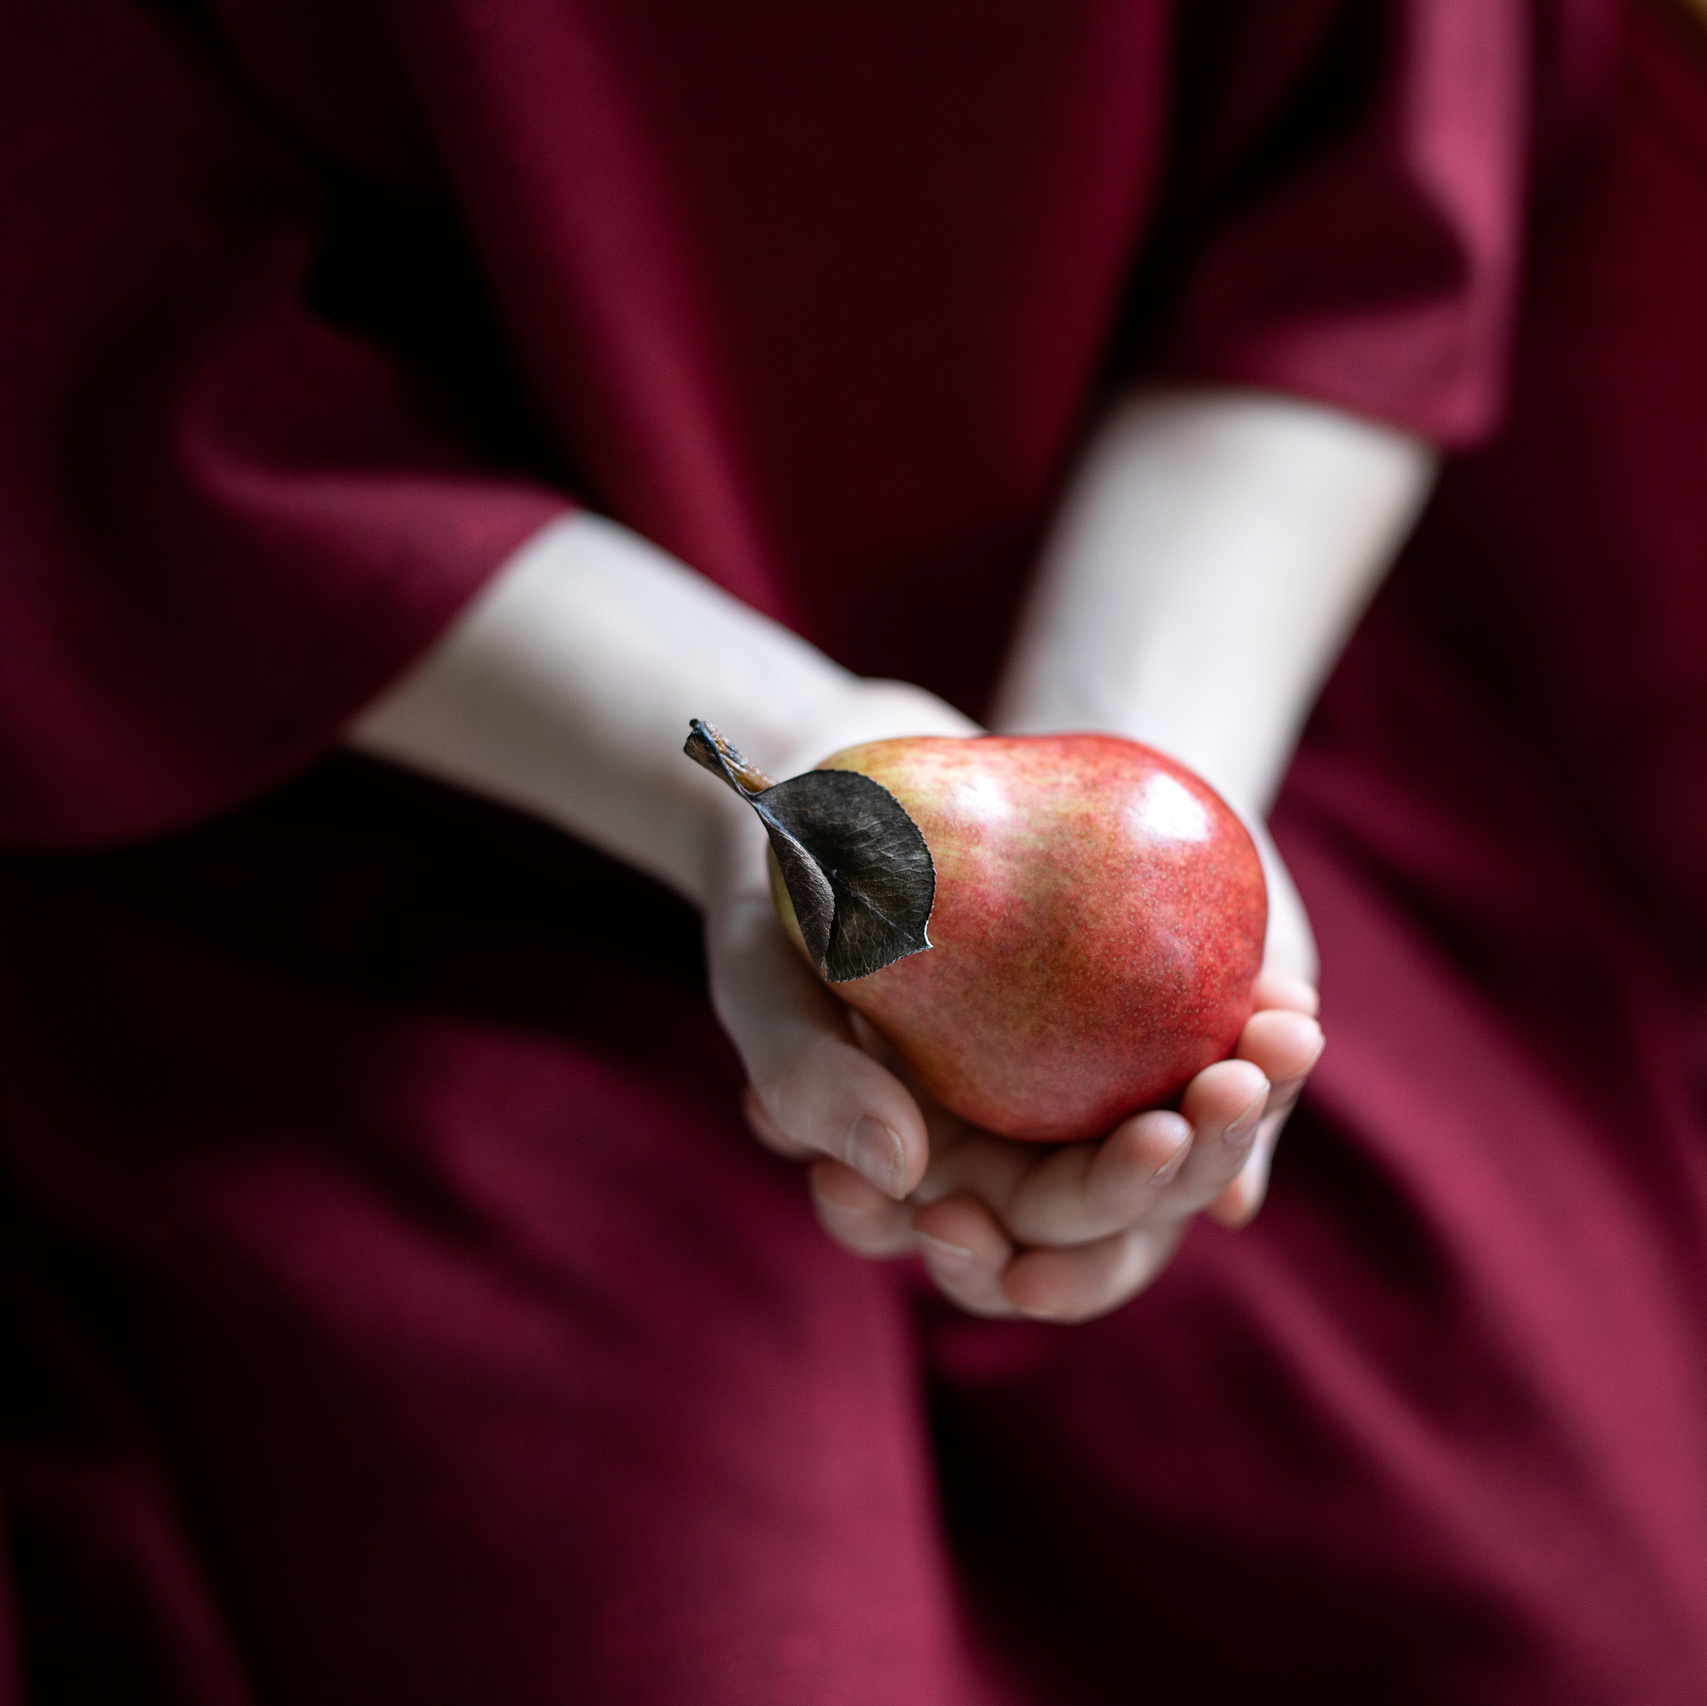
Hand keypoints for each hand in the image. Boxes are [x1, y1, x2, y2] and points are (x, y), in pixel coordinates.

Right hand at [708, 686, 1323, 1321]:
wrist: (845, 782)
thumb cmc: (781, 887)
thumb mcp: (764, 974)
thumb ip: (805, 1078)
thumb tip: (903, 1175)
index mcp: (915, 1180)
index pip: (979, 1258)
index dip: (1023, 1263)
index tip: (1064, 1186)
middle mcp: (1001, 1156)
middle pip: (1095, 1221)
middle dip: (1159, 1176)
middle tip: (1206, 1106)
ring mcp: (1068, 1096)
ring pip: (1170, 1155)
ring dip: (1234, 1118)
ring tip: (1283, 1037)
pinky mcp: (1122, 1028)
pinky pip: (1201, 1061)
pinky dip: (1252, 1040)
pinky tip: (1291, 1001)